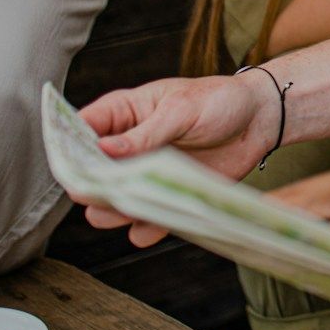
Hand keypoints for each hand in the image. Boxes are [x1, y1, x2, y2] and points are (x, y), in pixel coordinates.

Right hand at [75, 73, 279, 245]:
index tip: (73, 166)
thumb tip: (102, 149)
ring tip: (132, 208)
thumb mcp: (182, 109)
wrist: (260, 120)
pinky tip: (152, 226)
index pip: (80, 130)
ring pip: (112, 204)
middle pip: (91, 174)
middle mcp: (127, 147)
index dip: (69, 149)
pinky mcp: (166, 196)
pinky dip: (146, 228)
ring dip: (115, 212)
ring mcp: (145, 174)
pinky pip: (146, 223)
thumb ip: (145, 132)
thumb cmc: (219, 101)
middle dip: (93, 186)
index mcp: (124, 113)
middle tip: (107, 192)